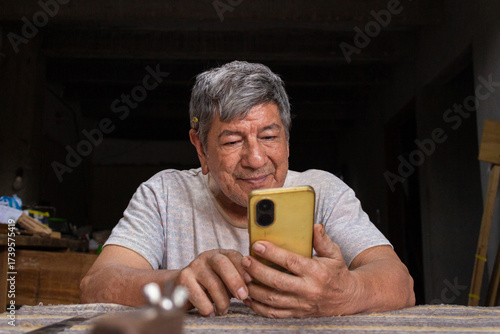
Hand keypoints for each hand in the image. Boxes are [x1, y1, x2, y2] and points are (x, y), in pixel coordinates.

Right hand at [175, 249, 250, 315]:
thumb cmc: (212, 283)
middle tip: (242, 297)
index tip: (251, 282)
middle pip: (223, 265)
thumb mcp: (226, 278)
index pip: (234, 256)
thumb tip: (254, 288)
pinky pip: (199, 296)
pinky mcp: (183, 279)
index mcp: (221, 253)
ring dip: (222, 301)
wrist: (184, 287)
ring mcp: (194, 266)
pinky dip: (208, 308)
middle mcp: (207, 256)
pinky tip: (210, 311)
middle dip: (235, 282)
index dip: (244, 269)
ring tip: (224, 309)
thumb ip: (239, 278)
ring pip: (213, 284)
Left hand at [241, 224, 358, 317]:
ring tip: (242, 276)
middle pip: (277, 282)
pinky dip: (258, 307)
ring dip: (254, 289)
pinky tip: (248, 296)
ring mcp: (301, 305)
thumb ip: (322, 240)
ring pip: (272, 300)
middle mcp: (308, 290)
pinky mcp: (296, 314)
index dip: (272, 253)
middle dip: (257, 271)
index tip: (257, 245)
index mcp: (316, 273)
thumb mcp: (333, 254)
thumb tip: (315, 226)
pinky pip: (273, 314)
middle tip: (245, 260)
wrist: (348, 299)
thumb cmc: (337, 273)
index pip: (291, 262)